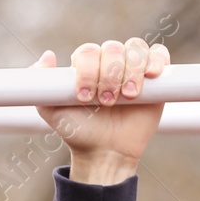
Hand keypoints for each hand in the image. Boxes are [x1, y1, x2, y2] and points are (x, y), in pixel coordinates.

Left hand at [34, 38, 168, 185]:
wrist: (105, 152)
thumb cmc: (78, 131)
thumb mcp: (51, 111)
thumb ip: (40, 86)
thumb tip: (47, 55)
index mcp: (85, 66)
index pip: (88, 51)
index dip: (88, 70)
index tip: (84, 97)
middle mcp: (109, 63)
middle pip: (112, 48)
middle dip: (109, 75)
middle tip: (106, 102)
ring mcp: (132, 68)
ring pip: (135, 49)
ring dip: (130, 71)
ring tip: (127, 97)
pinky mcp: (155, 77)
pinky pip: (159, 54)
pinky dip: (156, 60)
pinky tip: (151, 75)